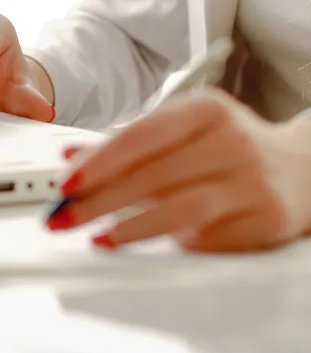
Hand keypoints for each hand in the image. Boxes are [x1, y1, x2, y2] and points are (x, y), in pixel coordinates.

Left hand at [46, 88, 310, 251]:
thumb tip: (71, 157)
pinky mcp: (266, 219)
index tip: (66, 183)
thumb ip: (127, 144)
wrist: (301, 167)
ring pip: (180, 210)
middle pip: (154, 176)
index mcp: (207, 109)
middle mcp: (233, 141)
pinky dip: (169, 243)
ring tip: (99, 237)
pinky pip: (206, 238)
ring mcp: (253, 182)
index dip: (99, 162)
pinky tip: (145, 241)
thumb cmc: (228, 146)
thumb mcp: (182, 130)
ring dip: (129, 228)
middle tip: (66, 217)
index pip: (142, 135)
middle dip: (100, 201)